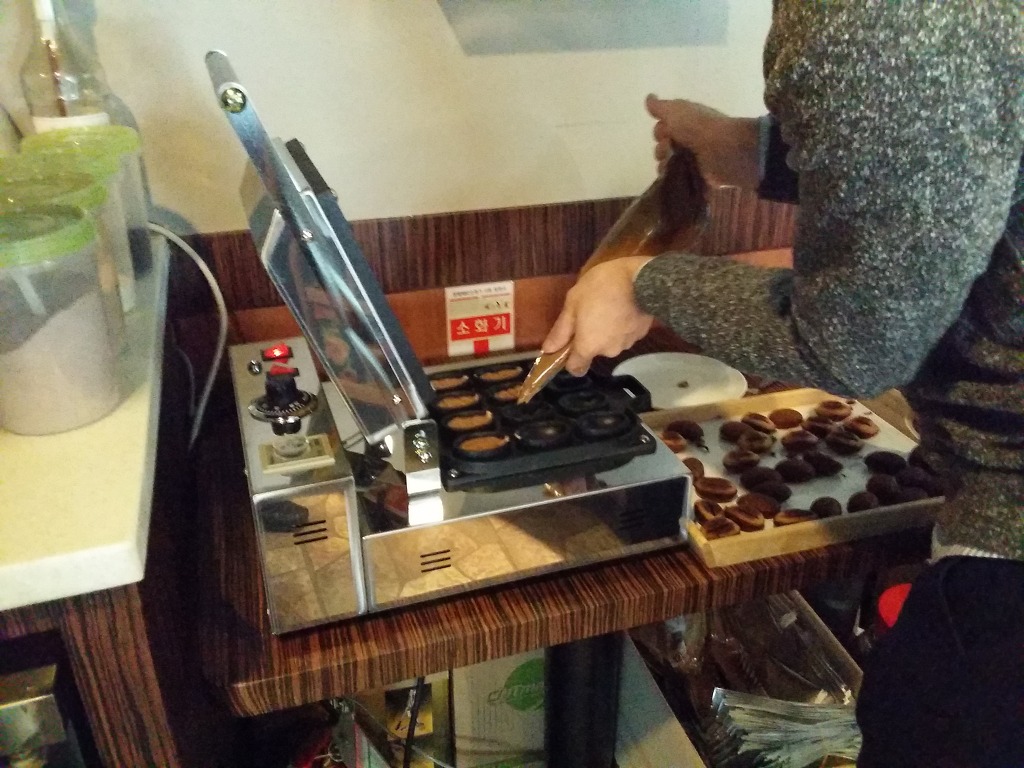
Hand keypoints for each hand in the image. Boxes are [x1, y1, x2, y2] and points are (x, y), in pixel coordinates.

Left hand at [542, 256, 655, 374]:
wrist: (642, 279)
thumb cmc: (600, 288)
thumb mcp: (573, 303)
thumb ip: (561, 330)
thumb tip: (548, 350)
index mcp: (588, 347)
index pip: (576, 368)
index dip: (570, 359)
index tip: (570, 343)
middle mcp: (608, 352)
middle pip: (594, 351)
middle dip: (591, 337)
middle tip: (590, 312)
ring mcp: (627, 344)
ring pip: (611, 342)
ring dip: (608, 331)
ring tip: (609, 307)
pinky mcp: (642, 334)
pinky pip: (626, 334)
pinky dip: (622, 325)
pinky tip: (623, 307)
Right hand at [645, 94, 760, 189]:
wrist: (723, 150)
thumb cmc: (698, 127)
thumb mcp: (676, 110)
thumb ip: (660, 107)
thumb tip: (649, 97)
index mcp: (685, 122)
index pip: (662, 129)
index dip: (659, 132)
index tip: (664, 134)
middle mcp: (689, 139)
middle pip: (663, 148)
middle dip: (661, 151)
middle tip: (669, 150)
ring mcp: (694, 159)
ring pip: (668, 165)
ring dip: (665, 166)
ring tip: (673, 166)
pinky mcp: (698, 176)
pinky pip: (679, 179)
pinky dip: (674, 178)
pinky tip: (676, 177)